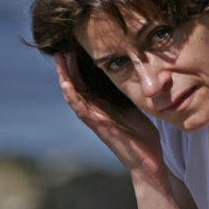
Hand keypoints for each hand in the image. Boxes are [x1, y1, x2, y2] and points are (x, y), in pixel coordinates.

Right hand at [56, 52, 163, 174]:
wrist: (148, 163)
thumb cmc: (142, 137)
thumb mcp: (135, 107)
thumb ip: (129, 91)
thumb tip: (135, 70)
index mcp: (102, 105)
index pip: (85, 81)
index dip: (77, 65)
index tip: (74, 46)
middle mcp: (95, 111)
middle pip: (75, 85)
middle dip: (67, 67)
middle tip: (61, 48)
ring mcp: (95, 120)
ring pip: (74, 96)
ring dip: (65, 79)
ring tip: (59, 61)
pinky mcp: (99, 128)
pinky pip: (82, 111)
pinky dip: (73, 97)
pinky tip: (67, 86)